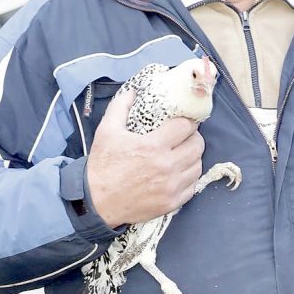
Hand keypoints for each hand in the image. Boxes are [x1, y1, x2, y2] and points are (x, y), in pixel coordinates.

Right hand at [86, 88, 204, 227]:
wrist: (95, 202)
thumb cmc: (102, 165)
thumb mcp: (107, 131)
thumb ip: (121, 107)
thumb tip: (133, 91)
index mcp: (153, 146)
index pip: (186, 127)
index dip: (186, 122)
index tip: (182, 122)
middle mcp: (166, 166)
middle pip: (197, 145)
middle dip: (193, 137)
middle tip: (184, 137)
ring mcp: (171, 186)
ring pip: (197, 165)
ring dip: (193, 157)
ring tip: (182, 154)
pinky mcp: (172, 202)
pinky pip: (193, 186)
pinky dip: (189, 177)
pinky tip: (180, 172)